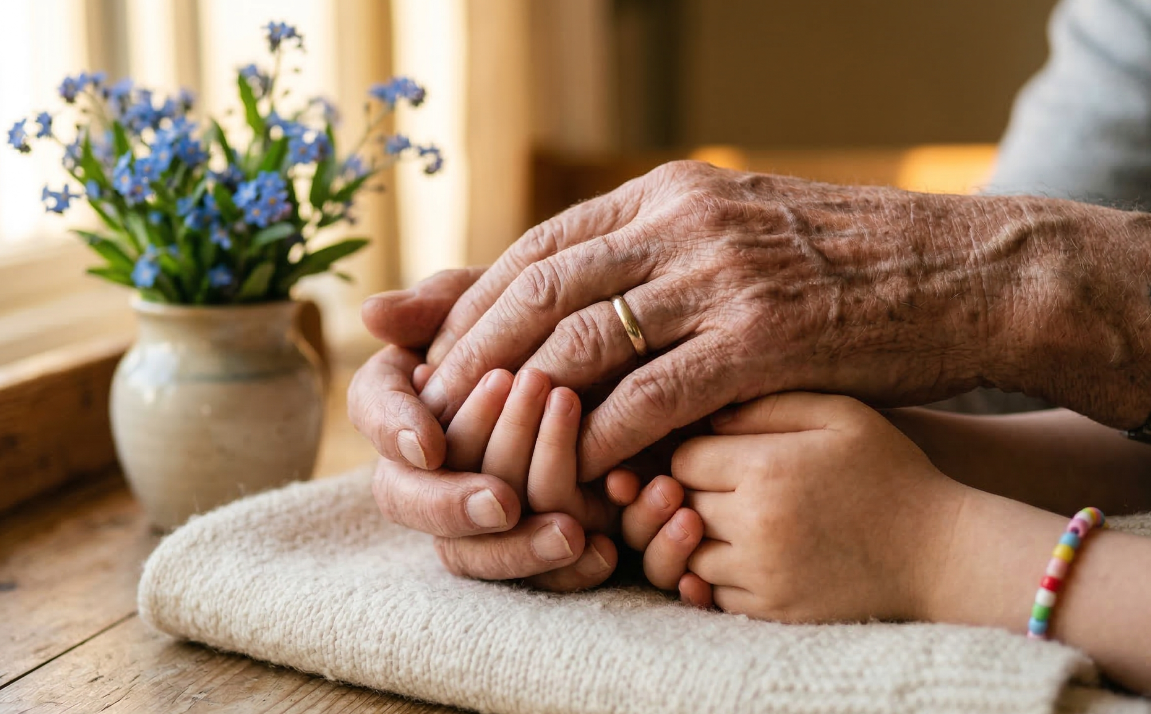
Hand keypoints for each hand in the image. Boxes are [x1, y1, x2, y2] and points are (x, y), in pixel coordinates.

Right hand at [349, 268, 613, 589]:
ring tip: (571, 530)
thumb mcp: (508, 297)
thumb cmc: (554, 316)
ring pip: (467, 553)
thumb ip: (444, 303)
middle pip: (409, 499)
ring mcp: (476, 508)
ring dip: (515, 545)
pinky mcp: (533, 538)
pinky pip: (534, 576)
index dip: (394, 431)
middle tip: (504, 499)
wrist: (629, 354)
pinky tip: (604, 553)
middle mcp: (428, 461)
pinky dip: (570, 570)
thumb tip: (373, 314)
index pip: (373, 412)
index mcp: (409, 392)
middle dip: (452, 503)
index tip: (428, 445)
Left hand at [413, 161, 1150, 482]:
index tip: (434, 355)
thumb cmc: (839, 266)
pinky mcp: (764, 338)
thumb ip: (650, 253)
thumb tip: (568, 285)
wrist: (961, 273)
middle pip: (539, 290)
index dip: (474, 304)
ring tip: (482, 449)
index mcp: (668, 194)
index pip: (538, 248)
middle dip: (471, 354)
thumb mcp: (733, 234)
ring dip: (520, 403)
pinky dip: (603, 435)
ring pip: (581, 341)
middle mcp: (682, 223)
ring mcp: (721, 277)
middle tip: (429, 410)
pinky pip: (654, 394)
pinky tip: (576, 470)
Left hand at [635, 392, 967, 621]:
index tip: (720, 454)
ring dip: (699, 539)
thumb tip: (705, 415)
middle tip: (722, 487)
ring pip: (686, 555)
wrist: (941, 554)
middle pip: (678, 507)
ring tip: (734, 521)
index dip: (694, 453)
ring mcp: (760, 574)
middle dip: (690, 494)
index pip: (681, 458)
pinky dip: (718, 577)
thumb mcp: (840, 414)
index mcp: (765, 469)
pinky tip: (747, 555)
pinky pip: (713, 595)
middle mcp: (753, 525)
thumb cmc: (890, 472)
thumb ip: (768, 404)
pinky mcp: (772, 611)